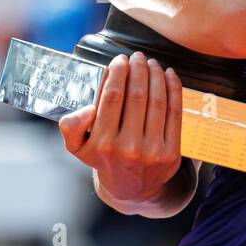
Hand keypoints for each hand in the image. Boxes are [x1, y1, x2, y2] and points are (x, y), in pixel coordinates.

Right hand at [58, 52, 182, 205]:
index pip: (112, 98)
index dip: (118, 73)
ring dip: (156, 76)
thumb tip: (87, 108)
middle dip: (138, 70)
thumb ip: (71, 126)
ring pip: (157, 102)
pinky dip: (173, 90)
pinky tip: (169, 76)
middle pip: (137, 97)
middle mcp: (127, 148)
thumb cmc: (103, 158)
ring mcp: (152, 152)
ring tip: (151, 63)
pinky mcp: (171, 154)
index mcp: (102, 143)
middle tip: (138, 57)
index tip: (120, 60)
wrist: (131, 188)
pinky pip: (174, 114)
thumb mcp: (77, 147)